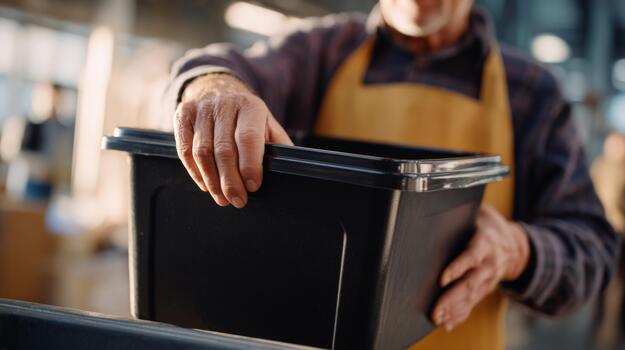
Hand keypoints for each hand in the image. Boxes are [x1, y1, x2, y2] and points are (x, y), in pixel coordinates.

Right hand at [174, 74, 291, 207]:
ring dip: (212, 180)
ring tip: (222, 198)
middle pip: (223, 149)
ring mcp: (201, 109)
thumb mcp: (269, 127)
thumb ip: (279, 148)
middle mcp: (225, 104)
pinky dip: (195, 172)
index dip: (249, 165)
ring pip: (202, 152)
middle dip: (230, 180)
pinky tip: (206, 184)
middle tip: (237, 200)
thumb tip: (289, 173)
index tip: (252, 187)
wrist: (219, 91)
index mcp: (251, 107)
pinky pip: (184, 150)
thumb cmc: (249, 119)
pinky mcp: (183, 114)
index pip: (247, 137)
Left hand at [432, 205, 529, 330]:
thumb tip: (439, 205)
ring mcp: (488, 279)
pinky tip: (447, 323)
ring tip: (438, 318)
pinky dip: (460, 315)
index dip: (458, 267)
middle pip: (470, 282)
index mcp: (487, 242)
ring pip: (471, 296)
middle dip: (453, 297)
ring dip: (454, 309)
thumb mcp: (480, 212)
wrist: (515, 245)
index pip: (472, 256)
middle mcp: (490, 263)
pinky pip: (473, 303)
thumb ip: (462, 212)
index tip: (443, 279)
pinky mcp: (485, 289)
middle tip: (435, 309)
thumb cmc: (488, 224)